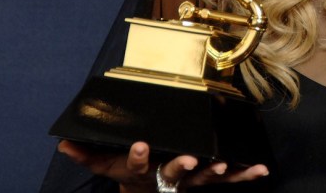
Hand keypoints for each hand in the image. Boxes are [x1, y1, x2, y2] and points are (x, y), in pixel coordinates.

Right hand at [57, 140, 268, 190]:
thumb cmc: (130, 175)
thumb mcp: (107, 166)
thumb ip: (88, 154)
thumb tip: (63, 143)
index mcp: (142, 173)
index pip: (138, 165)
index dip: (139, 157)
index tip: (142, 145)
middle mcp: (167, 179)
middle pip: (173, 174)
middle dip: (181, 167)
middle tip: (190, 159)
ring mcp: (189, 182)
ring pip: (204, 178)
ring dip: (215, 172)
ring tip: (226, 165)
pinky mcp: (207, 181)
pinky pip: (228, 181)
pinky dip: (245, 176)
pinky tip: (261, 170)